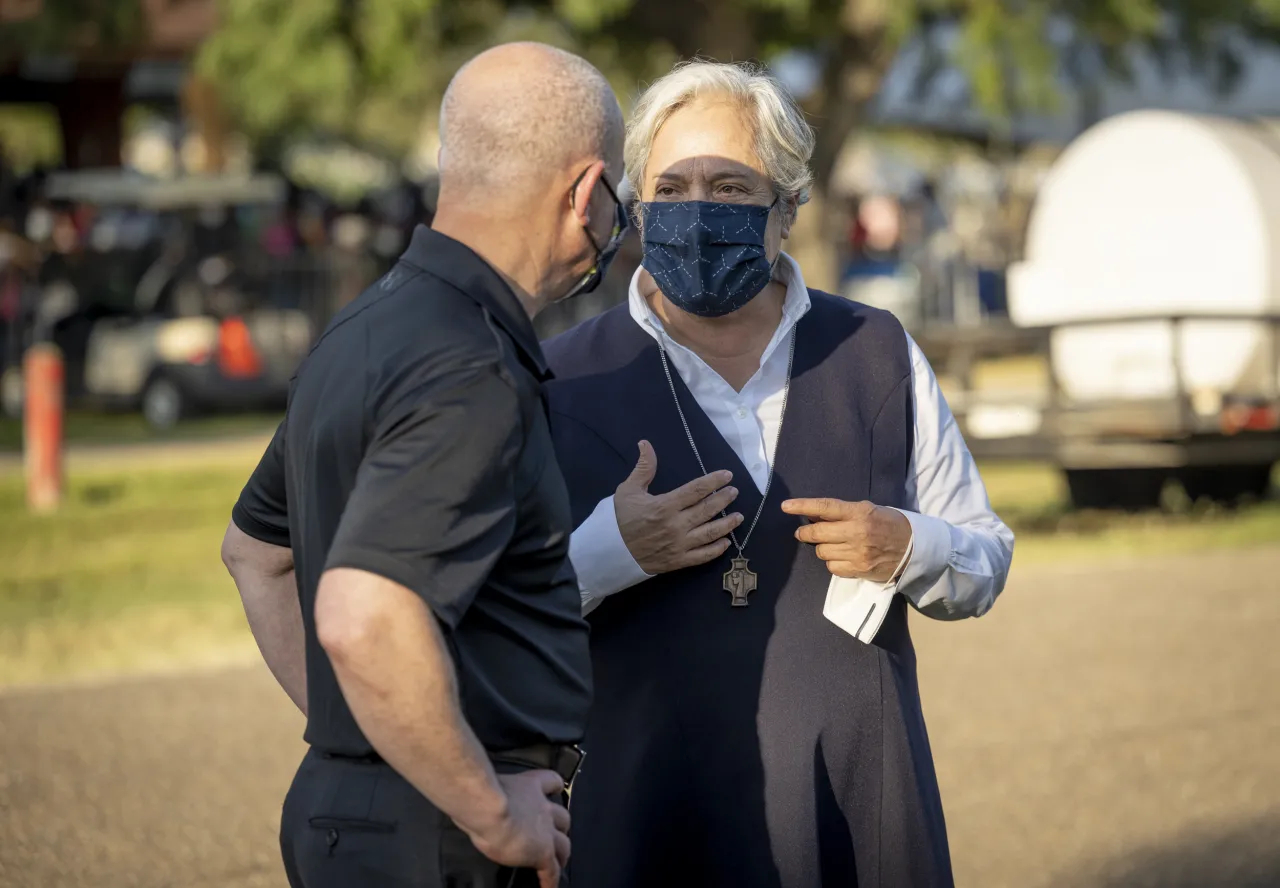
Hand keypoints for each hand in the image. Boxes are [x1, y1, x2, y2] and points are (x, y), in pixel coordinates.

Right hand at [465, 770, 570, 887]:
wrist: (489, 809)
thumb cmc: (483, 794)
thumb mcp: (493, 786)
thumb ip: (497, 792)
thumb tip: (485, 796)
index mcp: (530, 785)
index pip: (551, 781)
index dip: (553, 788)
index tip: (553, 791)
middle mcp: (543, 806)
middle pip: (563, 817)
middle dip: (561, 827)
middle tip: (555, 836)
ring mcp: (546, 831)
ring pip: (564, 844)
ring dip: (562, 854)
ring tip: (559, 863)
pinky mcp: (543, 853)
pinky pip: (552, 871)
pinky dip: (551, 881)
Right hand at [615, 440, 743, 573]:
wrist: (609, 552)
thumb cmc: (620, 519)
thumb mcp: (628, 490)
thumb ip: (643, 468)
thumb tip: (645, 443)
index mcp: (665, 506)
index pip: (696, 490)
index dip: (714, 481)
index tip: (727, 475)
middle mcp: (676, 525)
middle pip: (707, 510)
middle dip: (724, 499)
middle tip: (735, 492)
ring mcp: (678, 545)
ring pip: (709, 533)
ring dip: (726, 524)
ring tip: (738, 516)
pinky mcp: (677, 561)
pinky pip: (702, 556)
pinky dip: (716, 549)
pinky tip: (726, 542)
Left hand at [782, 498, 911, 581]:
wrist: (914, 548)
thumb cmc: (888, 524)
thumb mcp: (868, 510)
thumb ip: (842, 512)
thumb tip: (812, 515)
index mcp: (859, 513)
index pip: (825, 507)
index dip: (802, 506)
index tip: (785, 506)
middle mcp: (857, 533)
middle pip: (817, 534)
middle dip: (805, 532)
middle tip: (802, 532)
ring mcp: (857, 554)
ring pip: (822, 552)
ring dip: (822, 547)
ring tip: (832, 543)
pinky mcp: (859, 570)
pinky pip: (832, 567)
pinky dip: (832, 561)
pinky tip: (842, 556)